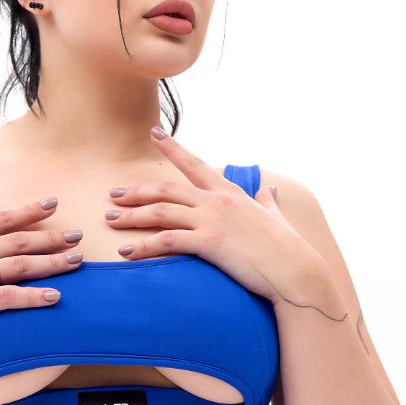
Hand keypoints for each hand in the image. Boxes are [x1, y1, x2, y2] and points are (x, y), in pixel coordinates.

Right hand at [0, 190, 83, 358]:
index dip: (28, 210)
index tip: (52, 203)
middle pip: (17, 241)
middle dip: (51, 236)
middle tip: (78, 234)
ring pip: (19, 266)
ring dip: (52, 262)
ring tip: (77, 261)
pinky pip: (8, 298)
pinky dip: (33, 297)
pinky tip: (54, 297)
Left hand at [103, 127, 319, 302]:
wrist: (296, 271)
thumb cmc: (286, 248)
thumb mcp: (275, 217)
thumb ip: (266, 202)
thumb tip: (268, 190)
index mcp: (230, 192)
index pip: (195, 164)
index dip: (172, 148)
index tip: (154, 133)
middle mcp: (217, 201)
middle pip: (166, 189)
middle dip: (137, 191)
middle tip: (114, 194)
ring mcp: (213, 220)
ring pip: (161, 212)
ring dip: (131, 216)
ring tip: (110, 220)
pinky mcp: (209, 242)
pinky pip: (167, 241)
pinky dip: (143, 246)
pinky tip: (125, 252)